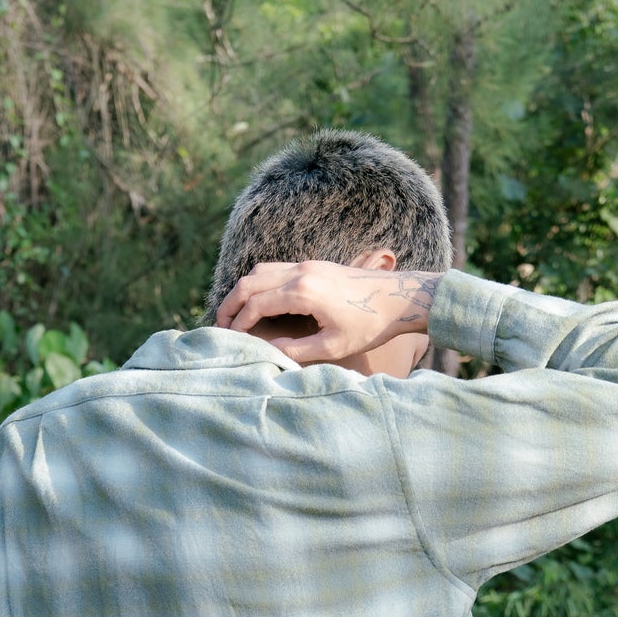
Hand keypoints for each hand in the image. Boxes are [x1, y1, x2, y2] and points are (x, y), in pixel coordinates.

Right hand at [215, 261, 440, 365]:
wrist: (398, 298)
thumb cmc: (369, 325)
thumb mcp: (333, 346)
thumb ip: (296, 350)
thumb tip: (269, 351)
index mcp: (303, 292)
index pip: (257, 303)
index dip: (239, 322)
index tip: (230, 338)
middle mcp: (301, 273)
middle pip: (251, 282)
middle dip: (231, 303)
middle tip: (219, 324)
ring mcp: (307, 265)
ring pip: (261, 271)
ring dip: (242, 290)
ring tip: (233, 313)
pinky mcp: (314, 265)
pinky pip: (275, 269)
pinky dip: (258, 283)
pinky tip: (256, 300)